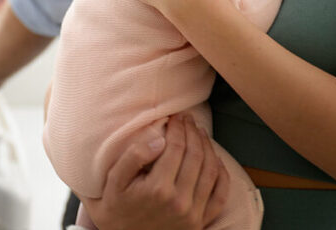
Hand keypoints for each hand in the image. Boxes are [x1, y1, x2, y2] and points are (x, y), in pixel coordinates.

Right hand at [81, 115, 229, 229]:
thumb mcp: (114, 181)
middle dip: (193, 132)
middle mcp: (179, 201)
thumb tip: (158, 140)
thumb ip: (133, 158)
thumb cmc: (116, 207)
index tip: (175, 116)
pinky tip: (215, 158)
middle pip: (195, 155)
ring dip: (208, 147)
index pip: (176, 147)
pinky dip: (221, 173)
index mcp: (158, 189)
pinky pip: (220, 195)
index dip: (178, 127)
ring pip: (210, 171)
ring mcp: (193, 214)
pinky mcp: (200, 222)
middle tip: (188, 119)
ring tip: (200, 132)